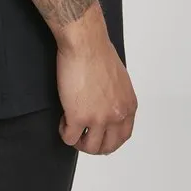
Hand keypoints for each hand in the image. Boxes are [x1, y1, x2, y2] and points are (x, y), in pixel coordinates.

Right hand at [55, 12, 136, 155]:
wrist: (85, 43)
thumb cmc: (98, 52)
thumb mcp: (118, 80)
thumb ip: (116, 97)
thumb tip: (107, 105)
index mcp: (128, 106)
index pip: (123, 136)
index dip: (109, 139)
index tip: (99, 136)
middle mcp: (117, 116)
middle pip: (107, 147)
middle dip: (94, 145)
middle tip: (83, 136)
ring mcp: (98, 119)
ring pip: (89, 146)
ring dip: (79, 141)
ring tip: (71, 128)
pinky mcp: (78, 117)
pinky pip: (69, 137)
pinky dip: (64, 132)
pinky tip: (62, 121)